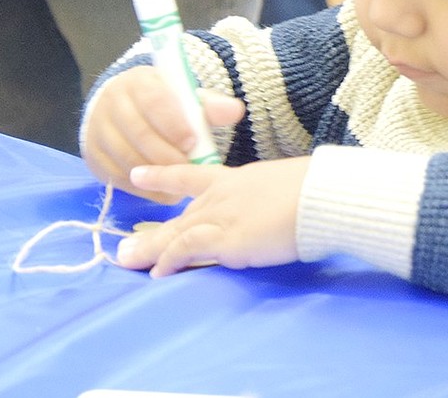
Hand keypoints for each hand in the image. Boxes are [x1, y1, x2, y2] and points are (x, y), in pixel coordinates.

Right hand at [80, 67, 244, 202]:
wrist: (123, 107)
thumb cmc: (163, 103)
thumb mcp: (185, 97)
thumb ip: (209, 105)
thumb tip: (235, 111)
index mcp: (138, 83)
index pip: (154, 101)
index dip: (174, 124)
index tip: (193, 142)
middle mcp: (112, 104)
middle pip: (139, 133)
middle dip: (167, 154)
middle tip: (189, 168)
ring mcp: (98, 131)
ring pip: (126, 158)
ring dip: (156, 174)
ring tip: (180, 182)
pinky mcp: (93, 157)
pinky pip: (116, 178)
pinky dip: (142, 189)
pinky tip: (163, 192)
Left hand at [116, 157, 310, 275]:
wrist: (322, 196)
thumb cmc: (316, 190)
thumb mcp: (286, 185)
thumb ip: (269, 198)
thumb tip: (272, 209)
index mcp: (238, 179)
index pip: (193, 175)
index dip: (164, 175)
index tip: (138, 174)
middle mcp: (223, 195)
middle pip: (180, 215)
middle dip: (153, 233)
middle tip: (126, 247)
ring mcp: (222, 215)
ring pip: (175, 232)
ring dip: (150, 249)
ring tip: (127, 261)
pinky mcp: (225, 239)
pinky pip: (187, 249)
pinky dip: (170, 261)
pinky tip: (158, 273)